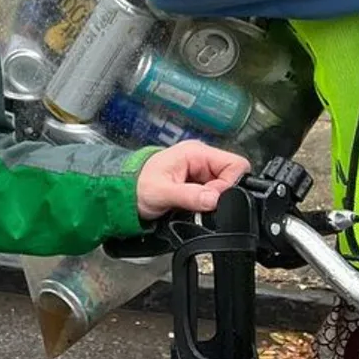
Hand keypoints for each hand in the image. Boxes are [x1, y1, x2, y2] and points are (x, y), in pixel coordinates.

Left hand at [135, 140, 249, 218]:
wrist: (124, 193)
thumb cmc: (137, 185)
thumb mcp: (162, 192)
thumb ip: (189, 195)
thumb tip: (214, 199)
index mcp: (195, 152)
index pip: (234, 163)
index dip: (230, 184)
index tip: (214, 198)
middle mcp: (200, 158)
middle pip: (232, 176)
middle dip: (221, 194)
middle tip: (201, 203)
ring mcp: (200, 171)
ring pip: (224, 187)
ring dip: (213, 200)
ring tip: (193, 205)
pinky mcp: (197, 183)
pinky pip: (214, 194)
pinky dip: (207, 203)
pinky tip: (193, 206)